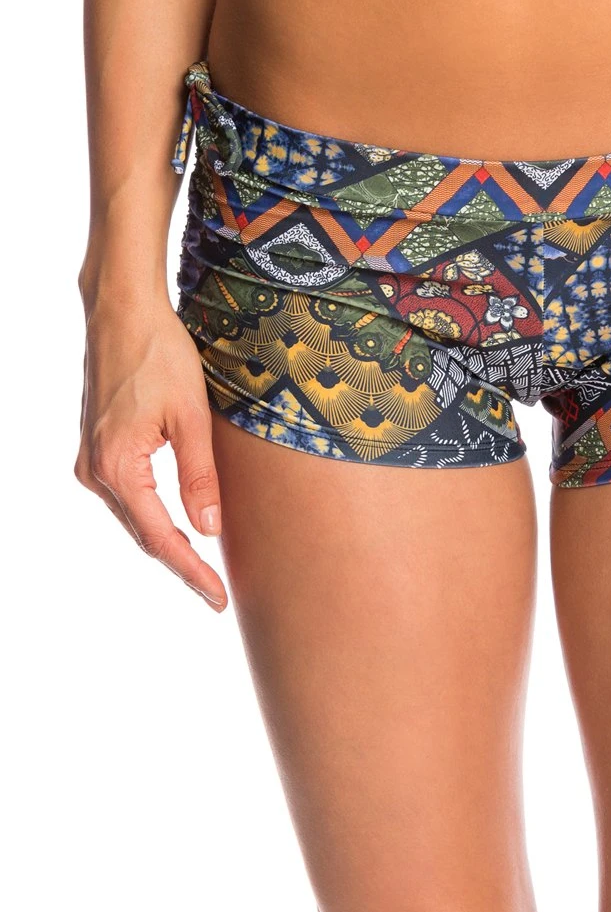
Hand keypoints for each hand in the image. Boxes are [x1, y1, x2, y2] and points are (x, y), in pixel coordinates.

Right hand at [74, 297, 227, 611]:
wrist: (122, 314)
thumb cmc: (160, 356)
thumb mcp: (192, 417)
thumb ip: (200, 475)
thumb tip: (209, 529)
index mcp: (118, 467)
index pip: (159, 537)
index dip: (191, 571)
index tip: (218, 598)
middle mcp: (95, 471)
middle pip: (143, 535)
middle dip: (182, 566)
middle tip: (217, 597)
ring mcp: (91, 461)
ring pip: (134, 519)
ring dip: (167, 544)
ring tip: (203, 573)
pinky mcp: (97, 450)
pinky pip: (128, 499)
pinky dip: (153, 519)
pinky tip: (178, 531)